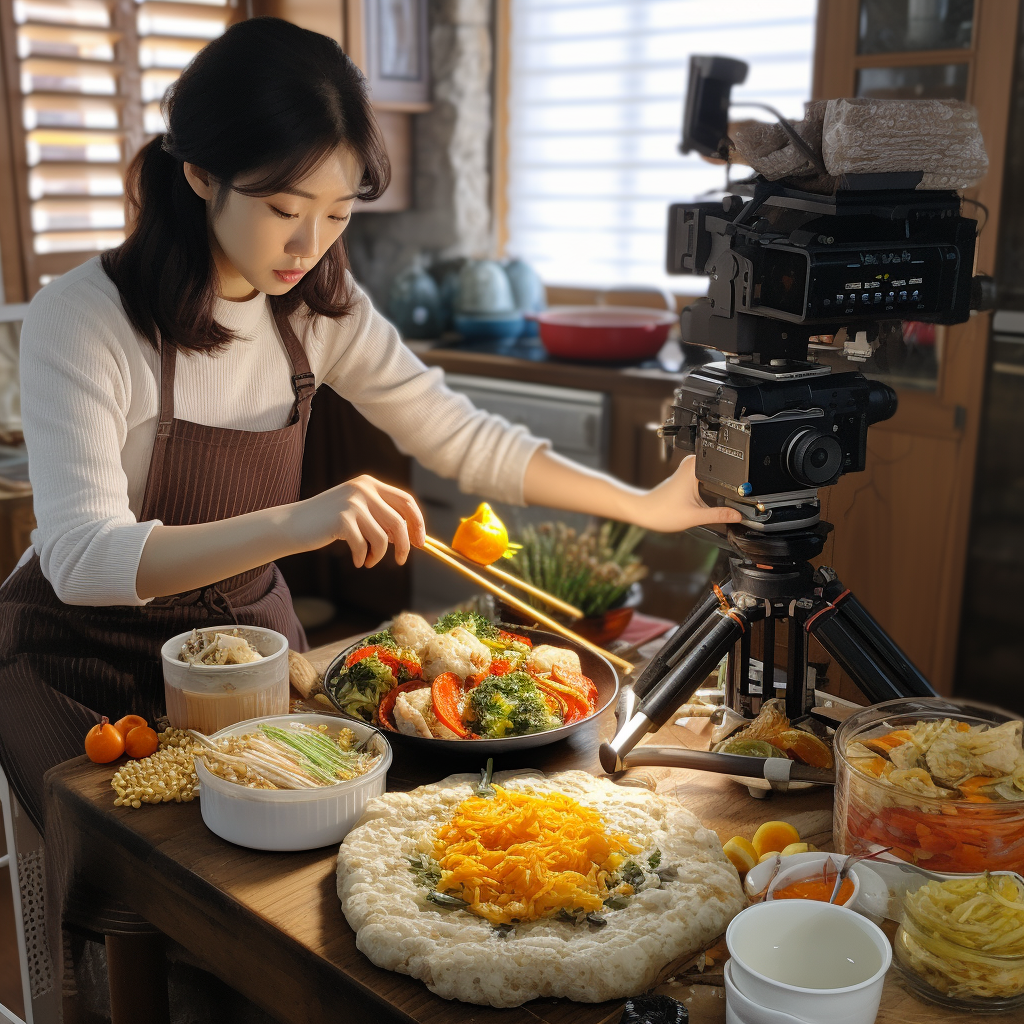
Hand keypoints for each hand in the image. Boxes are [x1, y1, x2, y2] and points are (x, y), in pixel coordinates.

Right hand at [290, 474, 425, 566]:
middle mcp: (363, 489)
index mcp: (370, 484)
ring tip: (368, 561)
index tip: (420, 543)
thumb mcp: (357, 512)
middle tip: (401, 561)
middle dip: (405, 545)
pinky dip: (362, 557)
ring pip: (382, 538)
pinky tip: (356, 560)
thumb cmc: (328, 522)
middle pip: (399, 521)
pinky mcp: (342, 519)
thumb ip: (381, 518)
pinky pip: (364, 546)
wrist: (293, 524)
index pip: (406, 501)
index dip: (418, 523)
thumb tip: (412, 537)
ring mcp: (352, 503)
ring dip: (379, 556)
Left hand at [631, 455, 742, 531]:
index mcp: (695, 467)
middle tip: (727, 500)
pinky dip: (709, 490)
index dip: (735, 481)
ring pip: (713, 476)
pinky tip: (708, 499)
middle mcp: (692, 464)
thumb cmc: (661, 512)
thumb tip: (738, 515)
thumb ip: (719, 515)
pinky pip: (706, 480)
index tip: (742, 493)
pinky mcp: (686, 477)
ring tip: (714, 501)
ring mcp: (689, 469)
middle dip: (727, 486)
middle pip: (721, 472)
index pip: (723, 466)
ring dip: (718, 489)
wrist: (643, 512)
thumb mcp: (695, 516)